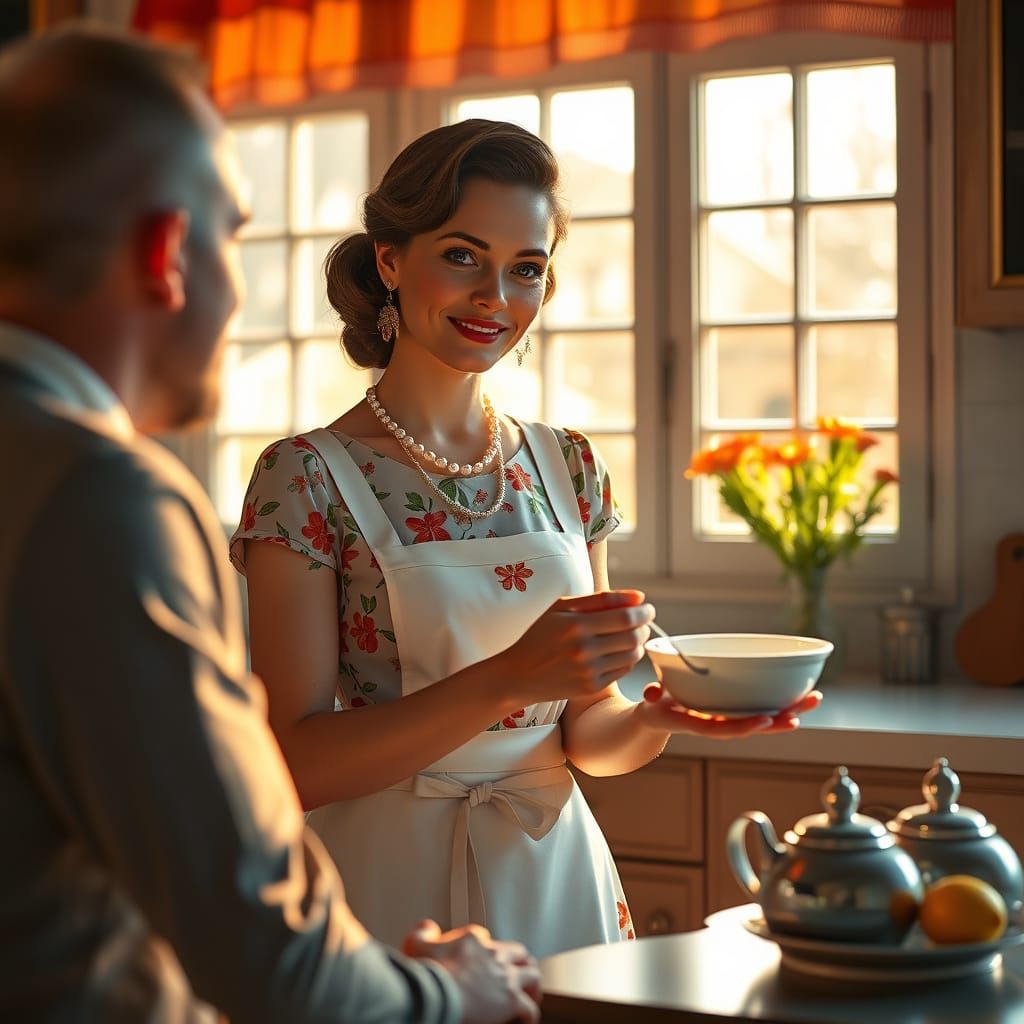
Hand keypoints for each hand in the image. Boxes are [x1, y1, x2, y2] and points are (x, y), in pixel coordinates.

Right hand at [402, 920, 540, 1023]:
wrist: (440, 993)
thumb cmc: (429, 973)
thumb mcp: (417, 945)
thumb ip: (423, 934)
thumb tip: (427, 927)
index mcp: (473, 941)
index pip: (487, 937)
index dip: (487, 947)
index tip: (483, 959)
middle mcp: (494, 955)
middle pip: (519, 953)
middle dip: (521, 963)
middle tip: (517, 974)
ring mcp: (505, 977)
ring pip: (533, 976)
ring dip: (533, 986)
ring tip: (530, 996)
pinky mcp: (512, 1001)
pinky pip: (530, 1010)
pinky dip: (529, 1017)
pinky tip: (525, 1022)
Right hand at [494, 590, 654, 706]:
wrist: (518, 674)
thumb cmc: (540, 635)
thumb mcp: (561, 607)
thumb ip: (600, 599)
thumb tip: (638, 597)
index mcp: (576, 625)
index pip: (625, 617)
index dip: (643, 611)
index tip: (647, 607)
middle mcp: (584, 649)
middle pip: (633, 636)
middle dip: (644, 626)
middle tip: (642, 620)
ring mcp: (588, 671)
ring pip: (632, 655)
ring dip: (638, 643)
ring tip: (632, 635)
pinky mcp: (591, 687)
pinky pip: (623, 670)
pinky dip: (628, 659)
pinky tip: (618, 651)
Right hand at [635, 683, 822, 738]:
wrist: (659, 718)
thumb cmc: (656, 705)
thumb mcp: (651, 701)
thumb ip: (652, 696)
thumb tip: (649, 695)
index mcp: (699, 724)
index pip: (723, 729)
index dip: (744, 726)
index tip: (765, 720)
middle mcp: (720, 725)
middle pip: (753, 726)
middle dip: (779, 720)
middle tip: (801, 712)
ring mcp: (730, 719)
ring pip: (764, 718)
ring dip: (789, 710)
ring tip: (813, 699)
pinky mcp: (735, 711)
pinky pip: (761, 708)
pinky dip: (781, 702)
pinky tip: (800, 693)